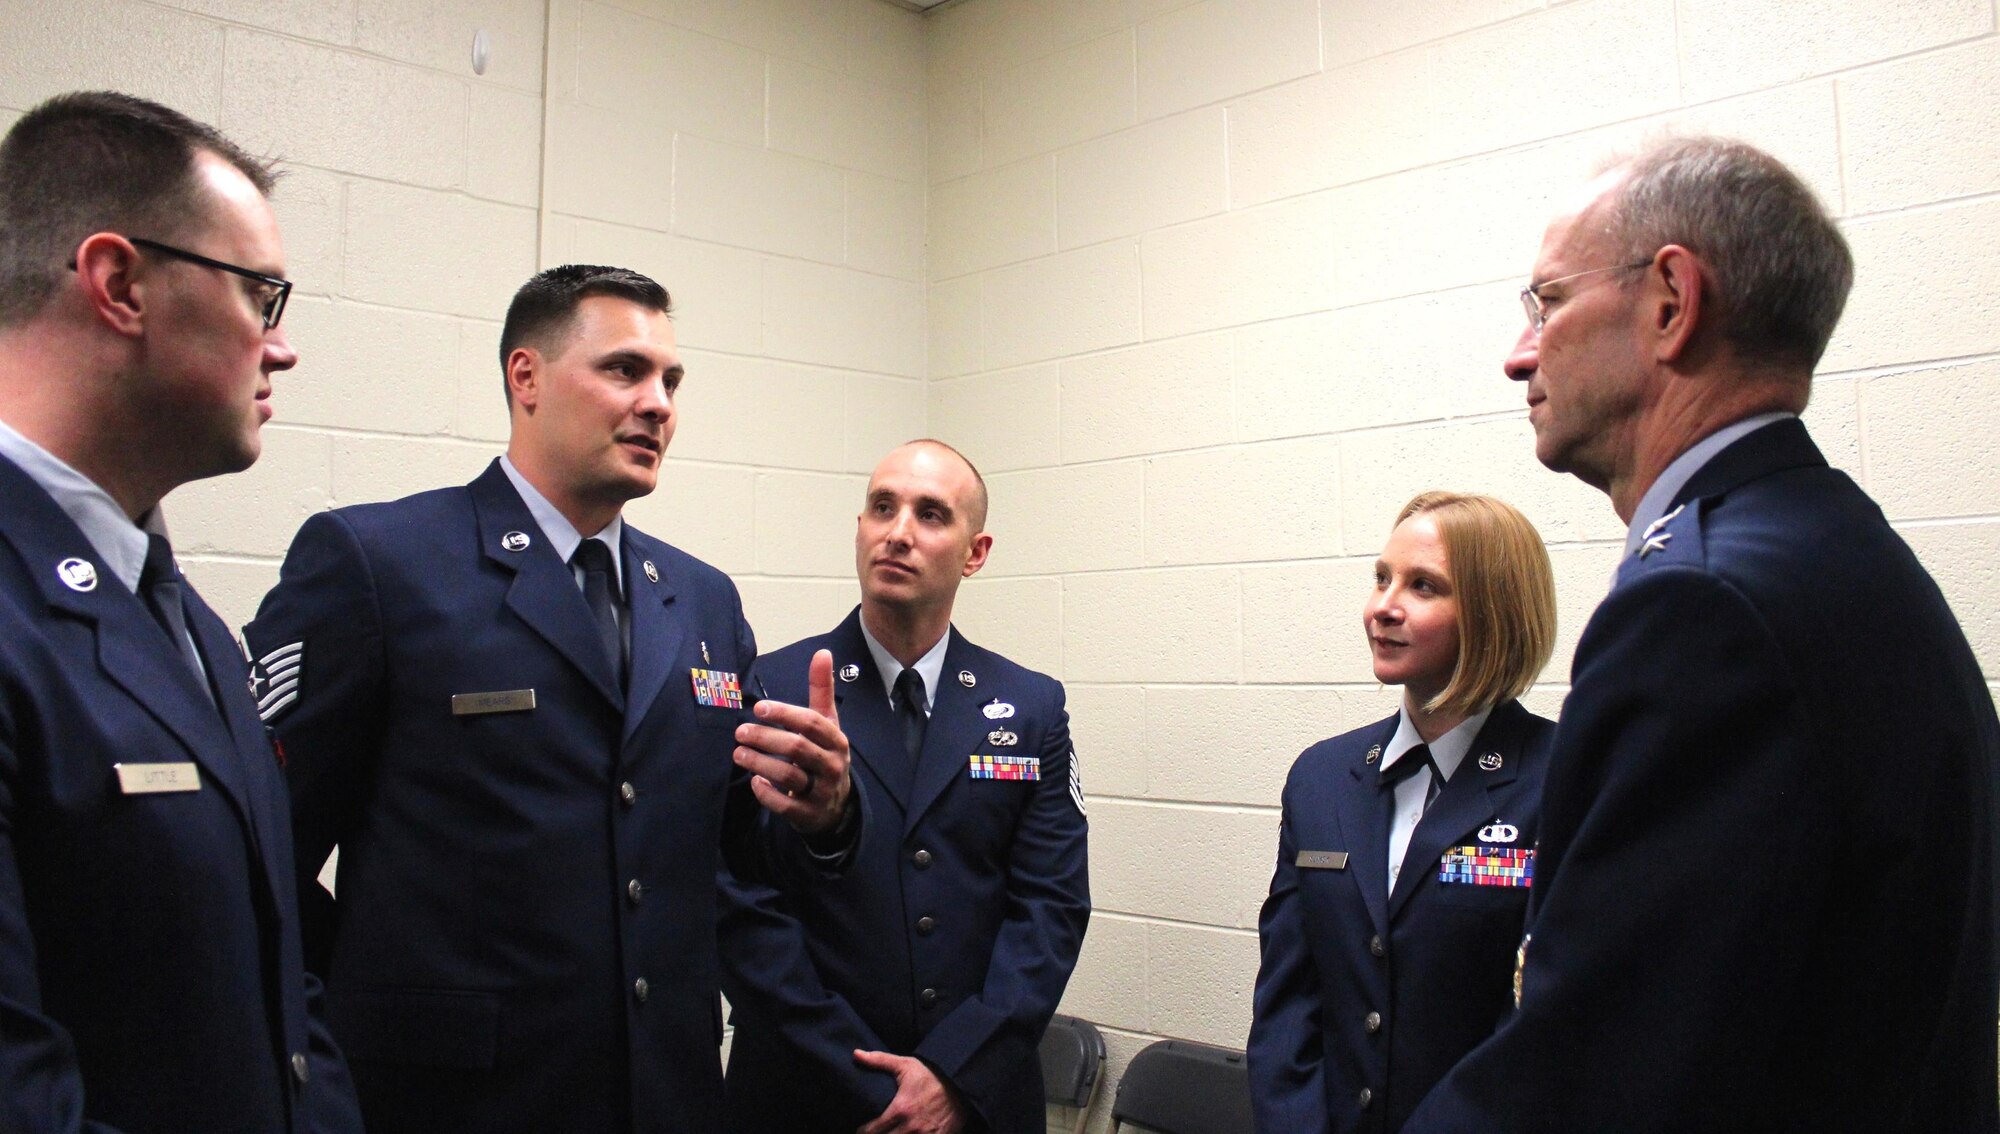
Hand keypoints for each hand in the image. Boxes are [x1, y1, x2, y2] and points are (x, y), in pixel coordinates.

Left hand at [734, 649, 853, 834]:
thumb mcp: (827, 724)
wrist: (837, 806)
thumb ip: (822, 690)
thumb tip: (822, 653)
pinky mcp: (808, 814)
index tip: (759, 708)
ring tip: (738, 753)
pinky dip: (767, 793)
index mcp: (836, 740)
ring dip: (760, 763)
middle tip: (740, 732)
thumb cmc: (825, 755)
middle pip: (797, 748)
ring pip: (789, 775)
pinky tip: (755, 782)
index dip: (784, 714)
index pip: (811, 723)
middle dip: (766, 738)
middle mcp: (832, 765)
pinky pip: (785, 804)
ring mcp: (821, 791)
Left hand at [852, 1050, 967, 1133]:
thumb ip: (879, 1060)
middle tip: (873, 1133)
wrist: (961, 1083)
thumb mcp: (905, 1065)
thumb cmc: (932, 1074)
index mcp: (900, 1110)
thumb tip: (856, 1054)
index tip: (861, 1129)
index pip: (872, 1131)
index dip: (863, 1132)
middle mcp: (911, 1128)